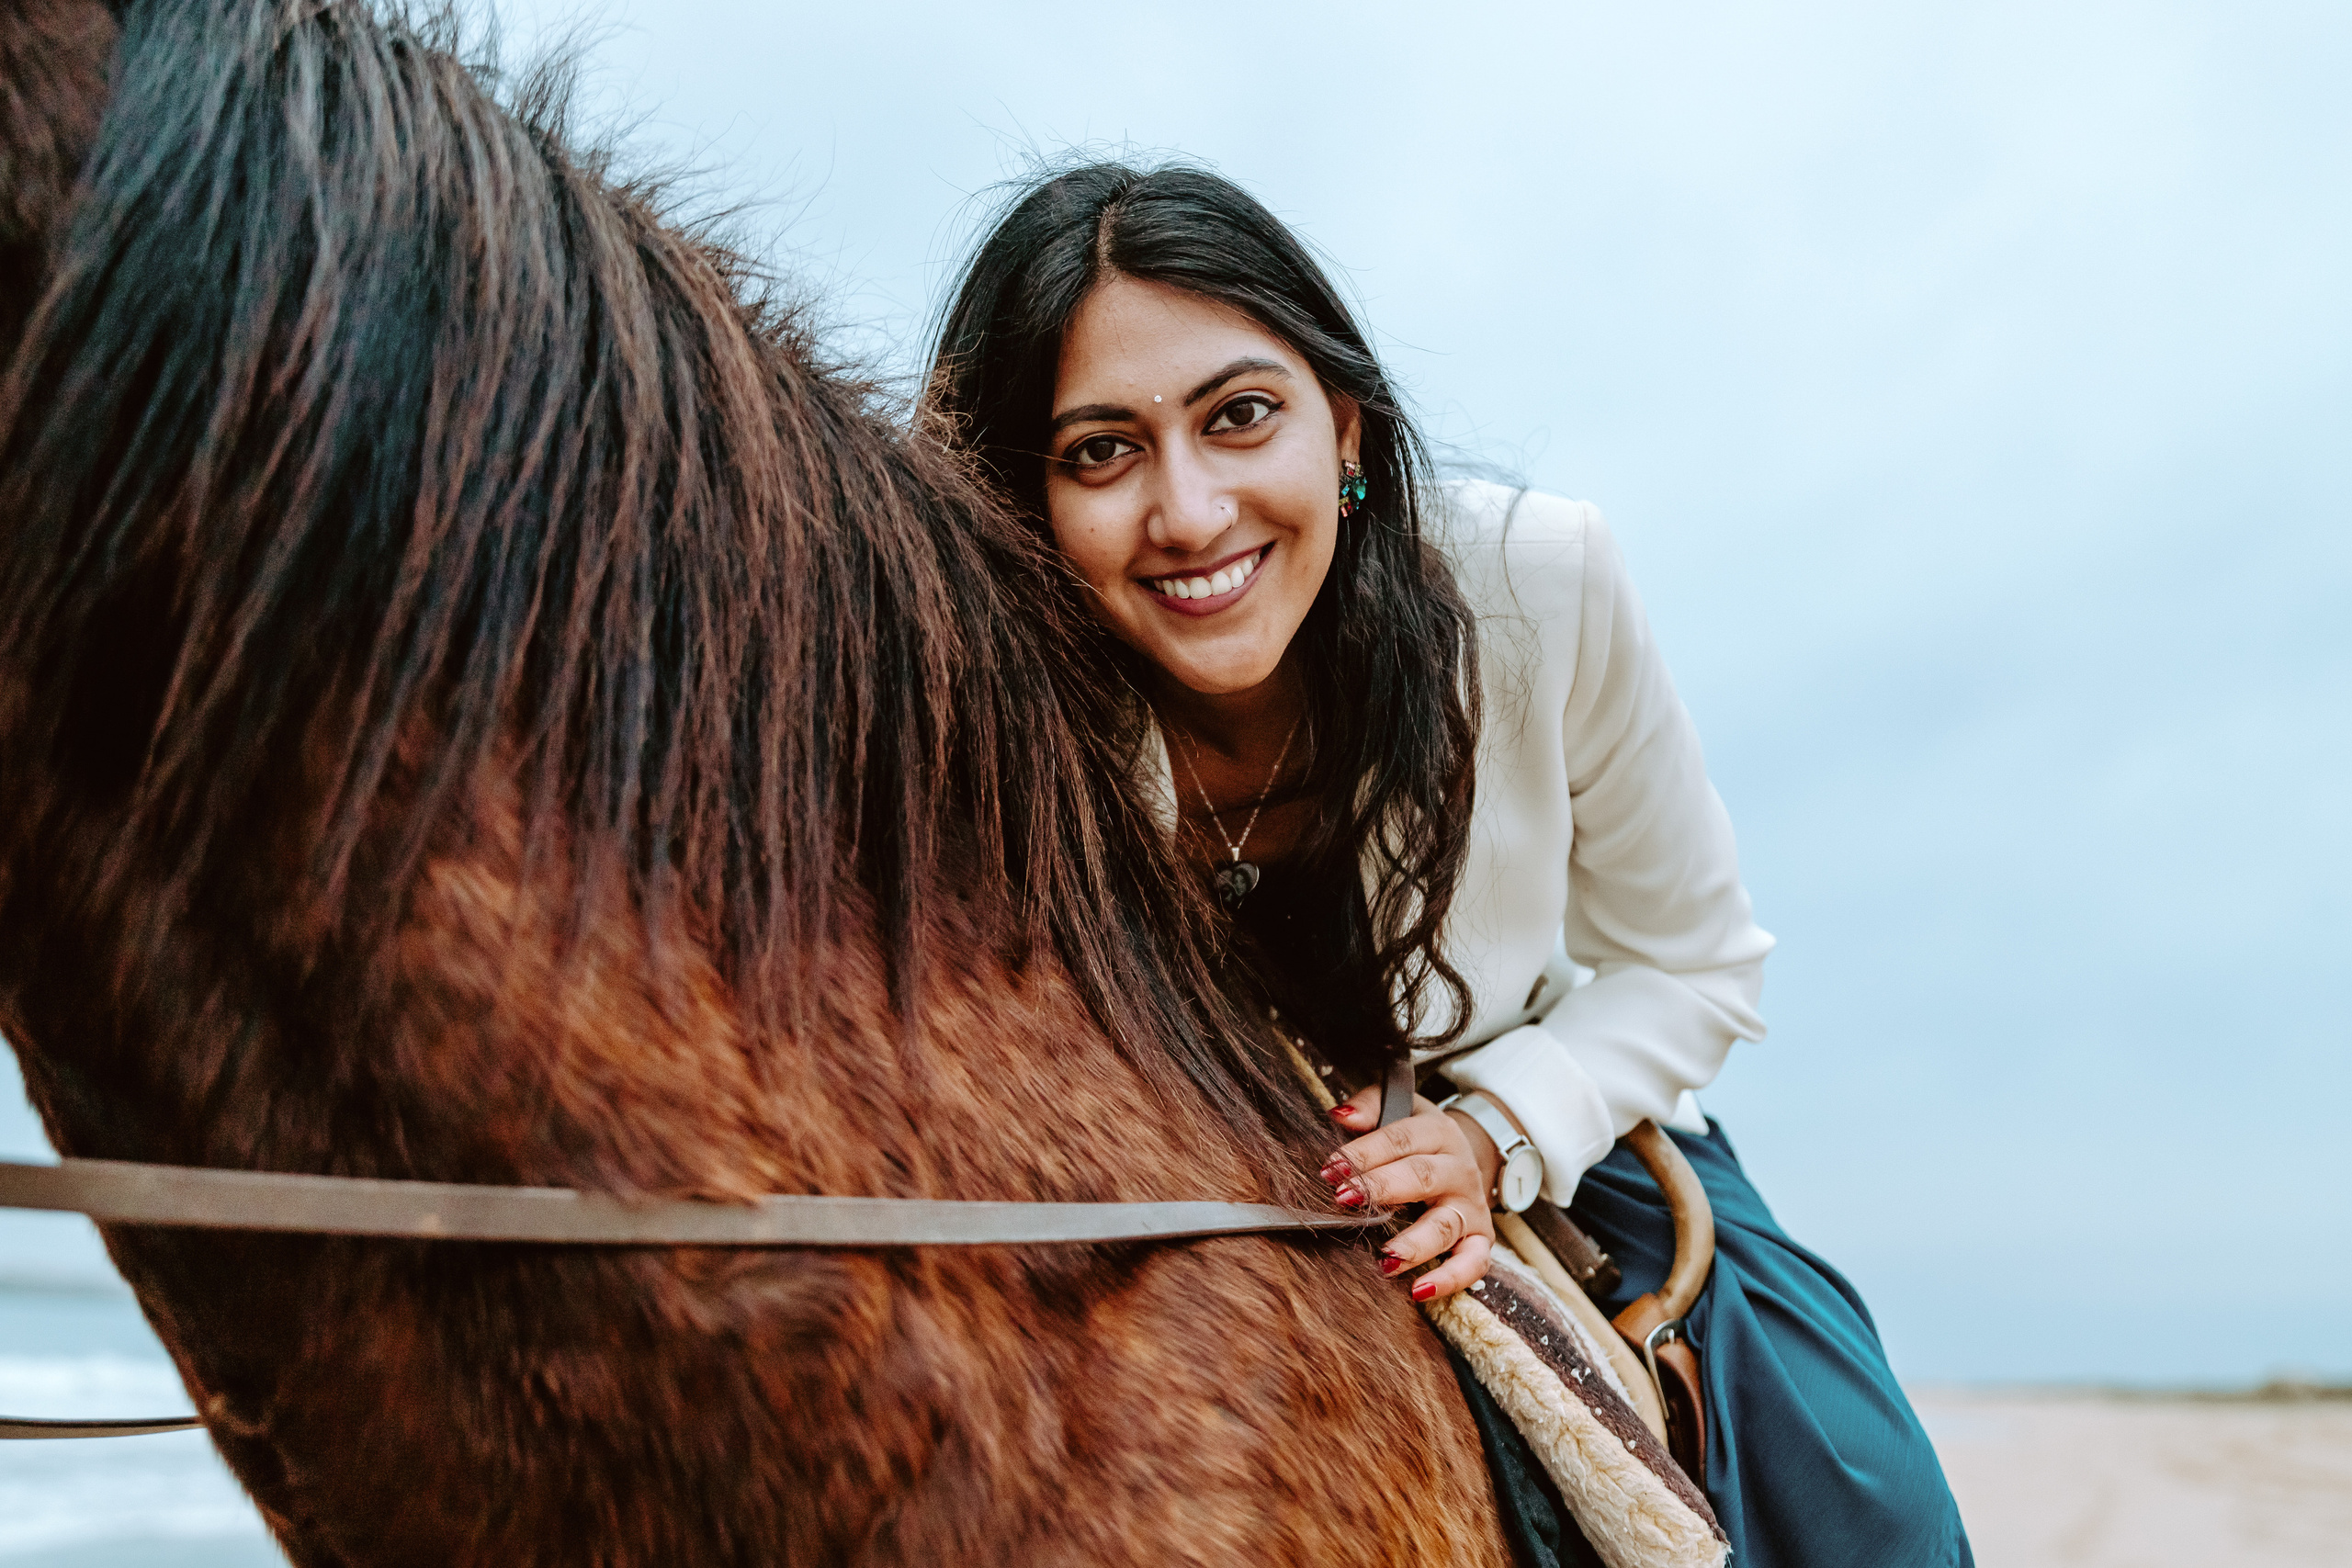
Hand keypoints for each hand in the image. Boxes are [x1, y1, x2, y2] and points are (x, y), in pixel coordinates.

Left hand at [1322, 1085, 1498, 1300]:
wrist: (1466, 1157)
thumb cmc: (1418, 1139)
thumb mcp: (1401, 1108)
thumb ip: (1371, 1106)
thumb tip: (1341, 1116)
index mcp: (1438, 1133)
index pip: (1400, 1140)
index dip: (1365, 1153)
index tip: (1331, 1170)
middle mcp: (1459, 1169)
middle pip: (1422, 1177)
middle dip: (1382, 1189)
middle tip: (1346, 1201)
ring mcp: (1471, 1206)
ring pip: (1445, 1226)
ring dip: (1414, 1244)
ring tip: (1385, 1258)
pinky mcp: (1480, 1238)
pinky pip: (1473, 1263)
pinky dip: (1450, 1279)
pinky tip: (1419, 1290)